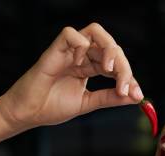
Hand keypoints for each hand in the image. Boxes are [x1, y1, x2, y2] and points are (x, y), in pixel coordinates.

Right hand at [0, 22, 143, 130]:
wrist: (28, 113)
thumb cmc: (51, 107)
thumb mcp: (87, 103)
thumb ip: (109, 98)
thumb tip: (136, 97)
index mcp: (90, 67)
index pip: (116, 63)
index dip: (129, 76)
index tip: (136, 94)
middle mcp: (82, 56)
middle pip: (111, 47)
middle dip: (123, 66)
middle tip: (124, 87)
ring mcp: (69, 51)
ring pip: (95, 32)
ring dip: (108, 49)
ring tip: (108, 70)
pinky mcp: (54, 50)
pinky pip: (71, 34)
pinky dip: (81, 46)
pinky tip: (80, 65)